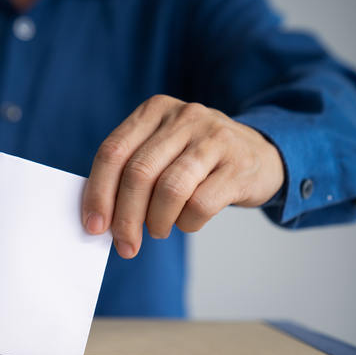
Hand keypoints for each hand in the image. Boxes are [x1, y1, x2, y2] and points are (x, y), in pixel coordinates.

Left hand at [82, 95, 283, 258]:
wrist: (261, 154)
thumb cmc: (199, 160)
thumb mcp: (162, 150)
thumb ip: (131, 172)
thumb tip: (99, 218)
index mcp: (154, 110)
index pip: (113, 152)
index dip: (98, 192)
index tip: (94, 225)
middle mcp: (183, 117)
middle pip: (138, 173)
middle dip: (125, 217)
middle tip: (125, 244)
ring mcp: (214, 138)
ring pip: (169, 190)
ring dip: (157, 222)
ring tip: (158, 230)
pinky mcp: (238, 165)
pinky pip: (200, 204)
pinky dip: (187, 222)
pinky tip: (187, 221)